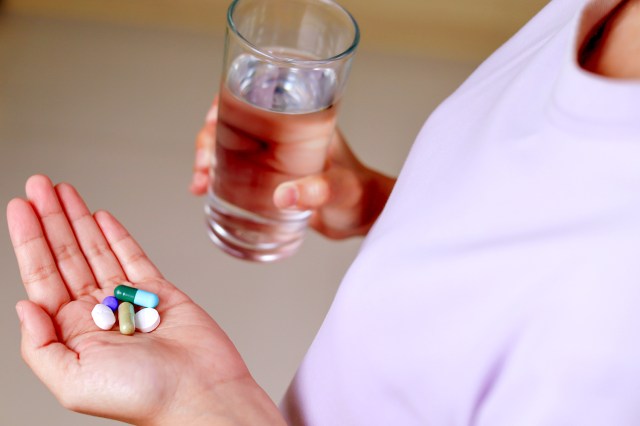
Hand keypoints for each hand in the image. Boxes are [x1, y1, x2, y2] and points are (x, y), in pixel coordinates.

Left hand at [8, 175, 284, 425]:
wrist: (200, 391)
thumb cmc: (143, 396)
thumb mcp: (72, 381)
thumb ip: (40, 346)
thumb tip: (25, 306)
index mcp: (72, 332)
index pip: (43, 275)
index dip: (30, 239)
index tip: (22, 207)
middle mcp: (97, 313)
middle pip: (66, 255)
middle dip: (51, 218)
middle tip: (38, 185)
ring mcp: (128, 300)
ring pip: (96, 250)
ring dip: (79, 219)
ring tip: (63, 191)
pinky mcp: (159, 292)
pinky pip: (133, 256)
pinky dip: (117, 235)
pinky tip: (101, 216)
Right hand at [189, 98, 395, 238]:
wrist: (363, 217)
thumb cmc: (362, 195)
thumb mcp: (343, 189)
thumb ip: (320, 190)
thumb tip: (284, 196)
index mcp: (302, 120)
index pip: (259, 94)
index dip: (229, 100)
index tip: (212, 121)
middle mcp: (284, 133)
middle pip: (234, 120)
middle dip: (209, 136)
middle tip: (203, 163)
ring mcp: (273, 155)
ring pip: (229, 145)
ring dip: (207, 157)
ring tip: (199, 182)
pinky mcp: (268, 177)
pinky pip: (234, 170)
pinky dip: (215, 177)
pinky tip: (203, 190)